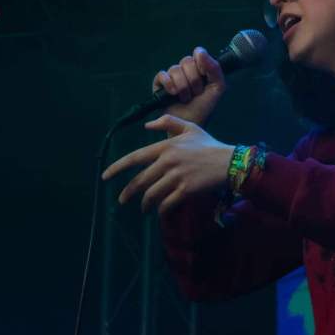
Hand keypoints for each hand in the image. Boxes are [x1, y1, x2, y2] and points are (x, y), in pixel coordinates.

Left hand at [101, 114, 234, 214]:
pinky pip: (166, 204)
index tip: (105, 176)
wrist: (229, 163)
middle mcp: (168, 162)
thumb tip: (147, 125)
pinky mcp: (186, 190)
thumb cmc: (209, 145)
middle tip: (122, 200)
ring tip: (144, 208)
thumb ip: (168, 122)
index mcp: (166, 146)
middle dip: (128, 193)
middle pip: (140, 181)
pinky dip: (161, 210)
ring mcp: (176, 177)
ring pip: (152, 194)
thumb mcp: (190, 128)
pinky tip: (160, 212)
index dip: (117, 167)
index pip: (135, 157)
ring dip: (145, 204)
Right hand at [153, 47, 225, 126]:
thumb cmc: (204, 106)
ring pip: (175, 69)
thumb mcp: (217, 86)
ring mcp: (172, 75)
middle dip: (194, 80)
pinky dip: (169, 84)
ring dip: (183, 87)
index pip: (198, 53)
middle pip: (187, 61)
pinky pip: (162, 75)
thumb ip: (214, 68)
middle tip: (196, 92)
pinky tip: (173, 94)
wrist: (191, 122)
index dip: (202, 64)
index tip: (205, 76)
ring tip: (186, 98)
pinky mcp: (159, 83)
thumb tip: (200, 52)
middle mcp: (185, 69)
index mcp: (199, 67)